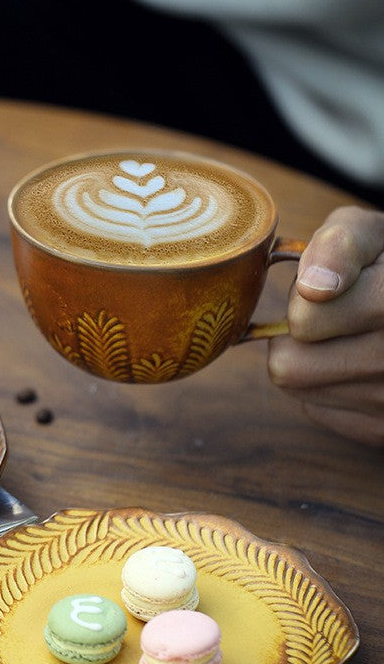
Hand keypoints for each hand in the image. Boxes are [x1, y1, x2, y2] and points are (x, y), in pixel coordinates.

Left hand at [267, 205, 383, 444]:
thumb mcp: (369, 233)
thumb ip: (339, 245)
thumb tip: (314, 286)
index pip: (303, 321)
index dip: (305, 294)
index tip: (332, 284)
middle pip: (289, 366)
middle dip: (299, 333)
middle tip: (333, 313)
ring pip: (300, 390)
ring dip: (309, 360)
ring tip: (347, 335)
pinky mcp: (382, 430)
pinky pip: (319, 410)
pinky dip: (327, 387)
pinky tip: (356, 363)